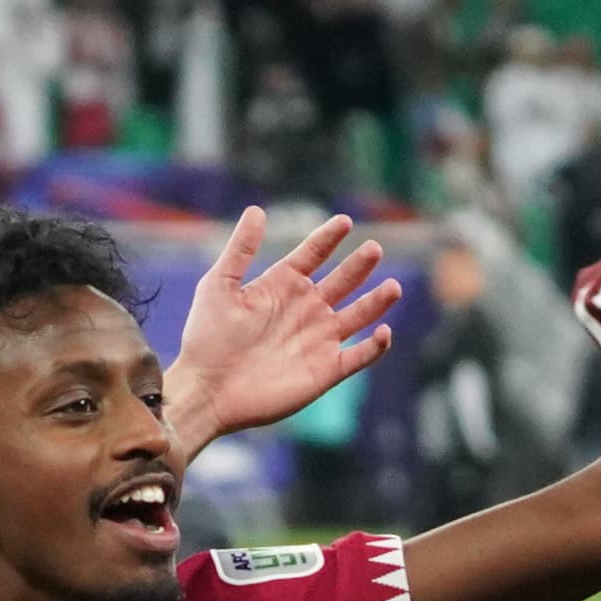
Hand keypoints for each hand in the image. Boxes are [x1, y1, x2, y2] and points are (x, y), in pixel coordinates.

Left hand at [161, 205, 395, 448]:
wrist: (206, 389)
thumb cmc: (206, 338)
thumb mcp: (219, 285)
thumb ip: (240, 250)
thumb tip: (256, 210)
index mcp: (282, 285)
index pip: (313, 254)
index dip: (328, 238)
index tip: (344, 221)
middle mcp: (305, 309)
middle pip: (342, 280)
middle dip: (359, 265)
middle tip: (373, 248)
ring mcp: (318, 339)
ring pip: (359, 315)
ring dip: (377, 301)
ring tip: (393, 286)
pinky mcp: (326, 370)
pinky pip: (359, 356)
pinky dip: (375, 346)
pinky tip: (383, 331)